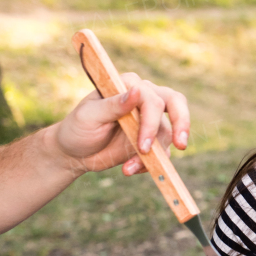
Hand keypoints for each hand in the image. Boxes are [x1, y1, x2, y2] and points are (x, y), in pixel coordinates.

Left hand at [55, 75, 189, 175]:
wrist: (74, 152)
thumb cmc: (77, 128)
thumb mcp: (89, 116)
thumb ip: (114, 104)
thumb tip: (137, 91)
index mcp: (129, 85)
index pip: (153, 99)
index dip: (152, 122)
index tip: (143, 145)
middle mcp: (144, 98)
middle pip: (176, 103)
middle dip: (181, 124)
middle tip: (180, 145)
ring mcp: (150, 119)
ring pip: (168, 133)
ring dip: (154, 155)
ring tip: (128, 169)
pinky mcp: (152, 139)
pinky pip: (163, 151)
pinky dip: (151, 164)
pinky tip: (130, 170)